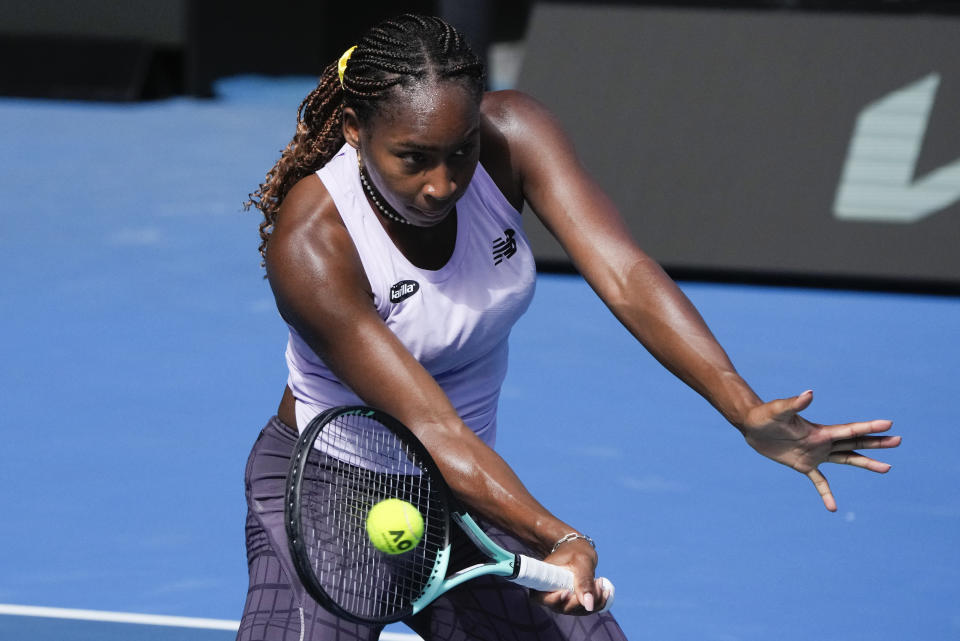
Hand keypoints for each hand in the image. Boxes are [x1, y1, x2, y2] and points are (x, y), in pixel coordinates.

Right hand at [531, 539, 611, 614]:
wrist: (577, 549)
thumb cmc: (575, 550)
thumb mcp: (581, 562)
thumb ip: (583, 581)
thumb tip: (588, 606)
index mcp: (543, 581)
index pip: (543, 598)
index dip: (554, 600)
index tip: (567, 592)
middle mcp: (550, 594)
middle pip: (564, 608)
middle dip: (582, 599)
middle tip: (596, 582)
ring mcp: (562, 600)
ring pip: (577, 610)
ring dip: (593, 600)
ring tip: (600, 582)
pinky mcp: (574, 602)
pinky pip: (585, 609)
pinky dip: (597, 602)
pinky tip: (604, 591)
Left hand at [739, 390, 899, 511]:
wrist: (752, 425)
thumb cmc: (764, 415)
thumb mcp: (779, 410)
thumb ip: (795, 403)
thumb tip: (809, 393)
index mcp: (820, 431)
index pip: (850, 430)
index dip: (869, 427)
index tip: (889, 424)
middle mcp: (822, 442)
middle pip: (855, 444)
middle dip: (876, 443)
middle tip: (898, 441)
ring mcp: (815, 453)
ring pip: (846, 460)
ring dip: (865, 463)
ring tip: (887, 468)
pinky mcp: (803, 464)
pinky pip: (819, 481)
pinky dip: (826, 493)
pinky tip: (832, 507)